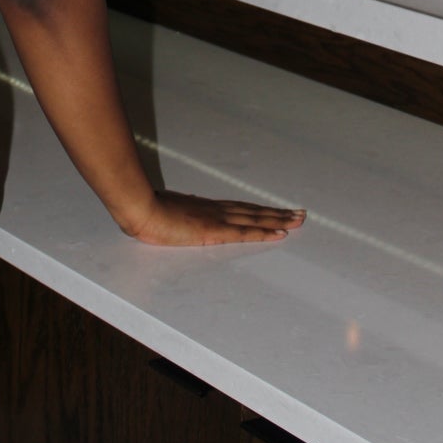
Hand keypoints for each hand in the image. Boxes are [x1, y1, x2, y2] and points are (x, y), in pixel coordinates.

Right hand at [122, 191, 305, 247]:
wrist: (141, 208)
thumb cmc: (148, 211)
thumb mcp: (168, 214)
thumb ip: (180, 217)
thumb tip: (181, 218)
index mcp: (207, 208)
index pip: (241, 208)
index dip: (261, 210)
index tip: (279, 211)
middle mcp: (217, 210)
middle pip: (254, 211)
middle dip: (278, 213)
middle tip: (300, 214)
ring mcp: (217, 219)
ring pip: (256, 218)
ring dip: (279, 220)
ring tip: (298, 220)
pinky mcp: (214, 230)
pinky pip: (245, 232)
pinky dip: (264, 232)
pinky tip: (280, 233)